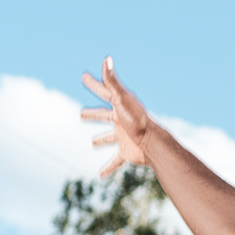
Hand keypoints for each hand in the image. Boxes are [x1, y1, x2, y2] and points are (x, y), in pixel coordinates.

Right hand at [80, 56, 153, 174]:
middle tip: (81, 114)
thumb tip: (107, 58)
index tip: (84, 77)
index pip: (104, 92)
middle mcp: (121, 121)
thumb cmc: (137, 119)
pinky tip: (100, 175)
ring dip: (101, 140)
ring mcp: (124, 137)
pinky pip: (115, 161)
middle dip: (93, 114)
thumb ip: (111, 81)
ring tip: (93, 143)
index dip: (93, 84)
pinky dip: (108, 168)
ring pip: (109, 139)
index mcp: (120, 106)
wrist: (152, 142)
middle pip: (103, 116)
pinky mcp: (127, 152)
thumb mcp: (121, 98)